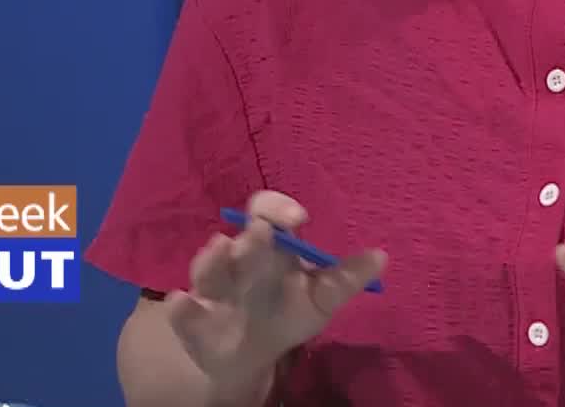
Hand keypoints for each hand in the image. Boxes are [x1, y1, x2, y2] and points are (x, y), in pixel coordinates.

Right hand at [165, 190, 386, 391]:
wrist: (251, 356)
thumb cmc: (288, 313)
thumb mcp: (321, 298)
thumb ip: (346, 278)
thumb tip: (382, 257)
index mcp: (270, 247)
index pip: (268, 212)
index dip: (278, 208)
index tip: (296, 217)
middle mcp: (238, 260)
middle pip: (240, 240)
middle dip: (250, 238)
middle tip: (260, 234)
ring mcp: (212, 288)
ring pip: (206, 267)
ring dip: (211, 260)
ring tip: (220, 250)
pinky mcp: (192, 319)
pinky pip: (181, 311)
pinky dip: (181, 308)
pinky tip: (183, 302)